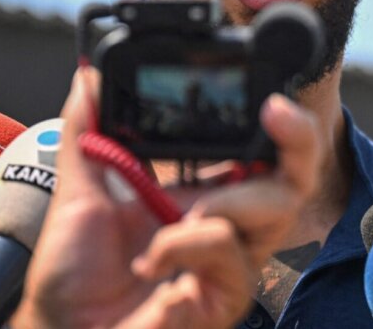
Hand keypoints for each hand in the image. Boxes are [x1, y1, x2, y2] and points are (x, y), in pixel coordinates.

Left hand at [14, 67, 320, 328]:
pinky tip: (153, 258)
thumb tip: (89, 76)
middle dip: (299, 137)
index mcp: (203, 194)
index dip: (277, 120)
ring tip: (186, 212)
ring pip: (278, 206)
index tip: (264, 89)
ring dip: (234, 197)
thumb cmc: (73, 278)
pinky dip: (186, 244)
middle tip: (276, 110)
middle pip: (296, 176)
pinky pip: (230, 251)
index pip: (260, 150)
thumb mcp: (78, 191)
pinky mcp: (226, 296)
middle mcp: (226, 224)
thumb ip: (89, 131)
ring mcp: (231, 261)